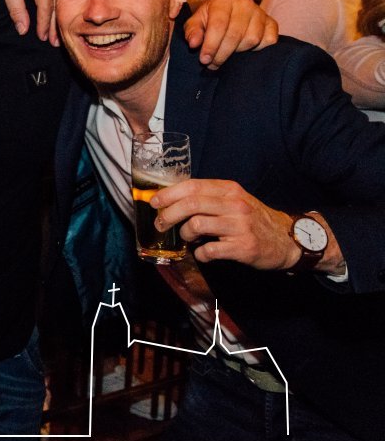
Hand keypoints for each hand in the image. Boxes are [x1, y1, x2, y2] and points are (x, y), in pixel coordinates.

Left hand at [0, 0, 56, 42]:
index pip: (46, 6)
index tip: (43, 39)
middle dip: (55, 24)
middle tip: (55, 42)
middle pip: (58, 2)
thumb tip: (23, 30)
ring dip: (60, 13)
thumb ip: (16, 9)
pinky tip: (61, 11)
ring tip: (58, 31)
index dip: (44, 25)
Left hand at [151, 179, 297, 269]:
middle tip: (160, 224)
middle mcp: (235, 204)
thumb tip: (172, 200)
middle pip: (190, 204)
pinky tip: (203, 254)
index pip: (192, 186)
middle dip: (168, 215)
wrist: (287, 239)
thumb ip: (208, 197)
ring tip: (188, 238)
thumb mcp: (234, 200)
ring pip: (197, 225)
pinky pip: (209, 250)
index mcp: (229, 190)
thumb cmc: (253, 219)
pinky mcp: (243, 247)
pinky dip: (200, 254)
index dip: (168, 194)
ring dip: (185, 234)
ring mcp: (240, 226)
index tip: (154, 202)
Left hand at [183, 0, 277, 67]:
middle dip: (222, 54)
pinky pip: (268, 41)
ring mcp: (260, 13)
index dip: (211, 45)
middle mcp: (244, 4)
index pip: (218, 25)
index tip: (205, 60)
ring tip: (227, 54)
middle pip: (235, 35)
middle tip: (213, 64)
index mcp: (223, 1)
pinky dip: (257, 49)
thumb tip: (194, 43)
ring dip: (238, 52)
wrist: (227, 14)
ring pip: (252, 39)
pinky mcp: (272, 23)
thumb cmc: (209, 20)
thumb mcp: (195, 23)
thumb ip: (192, 31)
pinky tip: (245, 49)